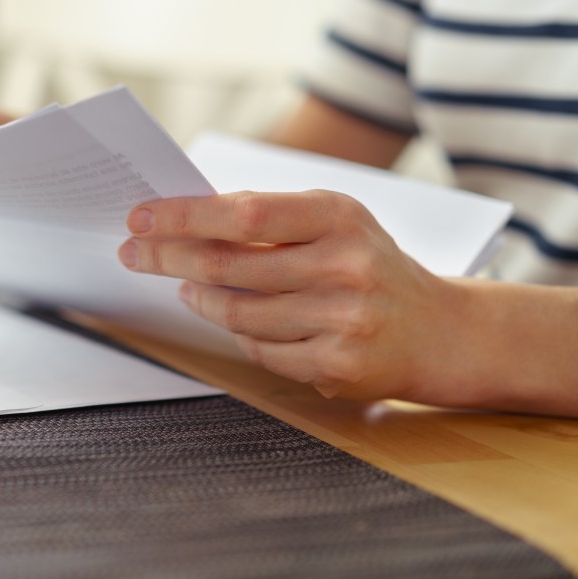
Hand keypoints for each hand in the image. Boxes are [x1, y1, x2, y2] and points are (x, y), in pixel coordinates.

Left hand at [118, 190, 470, 402]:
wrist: (442, 331)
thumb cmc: (369, 266)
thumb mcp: (333, 224)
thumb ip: (269, 219)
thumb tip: (183, 221)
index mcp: (339, 216)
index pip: (243, 213)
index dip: (184, 217)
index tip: (140, 218)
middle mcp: (346, 264)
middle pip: (229, 265)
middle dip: (170, 258)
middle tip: (135, 254)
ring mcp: (344, 319)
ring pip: (238, 313)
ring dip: (200, 300)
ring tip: (187, 288)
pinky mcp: (339, 364)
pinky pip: (261, 350)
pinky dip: (240, 335)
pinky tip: (234, 320)